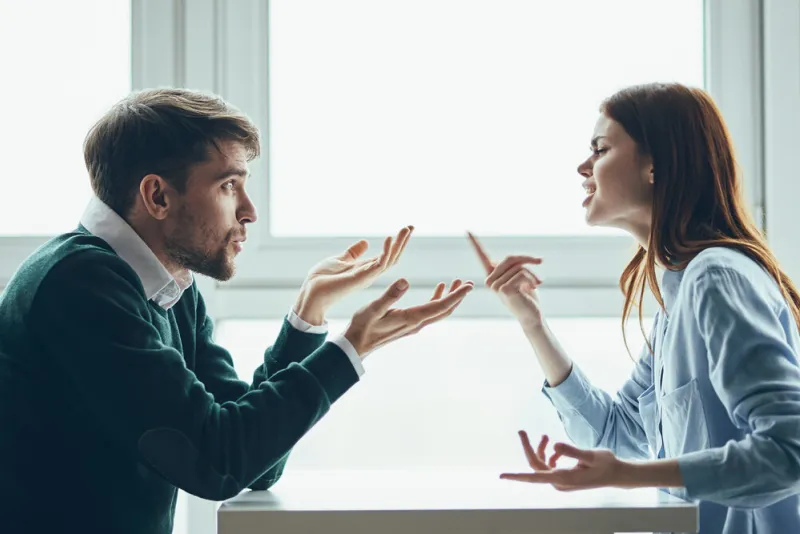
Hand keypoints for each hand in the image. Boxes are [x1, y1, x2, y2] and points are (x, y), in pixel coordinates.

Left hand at [294, 226, 413, 323]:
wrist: (311, 292)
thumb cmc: (322, 279)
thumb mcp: (340, 260)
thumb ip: (354, 253)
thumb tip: (365, 242)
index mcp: (365, 269)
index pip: (386, 255)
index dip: (396, 243)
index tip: (405, 230)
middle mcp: (369, 273)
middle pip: (392, 257)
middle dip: (402, 242)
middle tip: (411, 226)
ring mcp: (367, 276)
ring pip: (390, 259)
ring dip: (399, 244)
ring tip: (406, 229)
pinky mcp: (362, 277)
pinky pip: (379, 264)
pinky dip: (386, 251)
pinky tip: (389, 238)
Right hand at [343, 278, 473, 355]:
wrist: (356, 346)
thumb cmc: (362, 326)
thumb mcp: (373, 308)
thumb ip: (390, 295)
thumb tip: (405, 281)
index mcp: (411, 318)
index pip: (440, 306)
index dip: (456, 295)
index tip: (469, 285)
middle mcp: (416, 323)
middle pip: (444, 310)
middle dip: (458, 297)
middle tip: (469, 283)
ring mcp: (413, 325)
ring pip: (438, 311)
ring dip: (449, 298)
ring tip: (457, 283)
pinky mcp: (409, 325)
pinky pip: (429, 312)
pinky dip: (437, 300)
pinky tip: (437, 289)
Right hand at [466, 232, 543, 325]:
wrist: (531, 315)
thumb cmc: (527, 295)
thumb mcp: (521, 275)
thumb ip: (515, 265)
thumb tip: (513, 260)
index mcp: (492, 275)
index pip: (482, 256)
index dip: (475, 243)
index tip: (468, 230)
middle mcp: (490, 280)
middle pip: (510, 258)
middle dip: (527, 259)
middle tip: (540, 261)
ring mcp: (495, 286)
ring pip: (518, 267)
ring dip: (532, 273)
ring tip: (536, 284)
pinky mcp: (504, 289)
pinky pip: (521, 274)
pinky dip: (532, 279)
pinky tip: (532, 289)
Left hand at [499, 431, 626, 490]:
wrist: (616, 474)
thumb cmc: (605, 464)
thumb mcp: (590, 454)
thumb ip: (572, 450)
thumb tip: (555, 445)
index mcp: (564, 478)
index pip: (535, 476)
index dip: (517, 476)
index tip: (502, 476)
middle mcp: (559, 482)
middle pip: (536, 465)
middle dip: (528, 448)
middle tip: (521, 431)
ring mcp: (561, 481)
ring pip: (542, 465)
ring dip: (540, 450)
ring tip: (543, 435)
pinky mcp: (564, 478)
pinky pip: (549, 466)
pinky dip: (549, 455)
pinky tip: (554, 447)